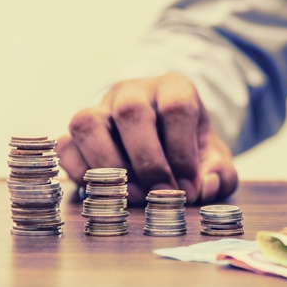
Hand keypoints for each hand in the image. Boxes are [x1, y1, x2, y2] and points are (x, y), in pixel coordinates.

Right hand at [56, 73, 237, 205]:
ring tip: (130, 197)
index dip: (182, 152)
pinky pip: (65, 144)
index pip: (176, 108)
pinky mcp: (79, 129)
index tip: (189, 189)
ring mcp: (101, 107)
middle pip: (131, 112)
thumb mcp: (214, 159)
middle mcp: (134, 91)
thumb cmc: (189, 149)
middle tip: (158, 196)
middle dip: (146, 161)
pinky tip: (104, 193)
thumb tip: (205, 188)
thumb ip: (220, 175)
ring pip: (88, 122)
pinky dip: (79, 172)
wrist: (162, 138)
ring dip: (107, 166)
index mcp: (174, 88)